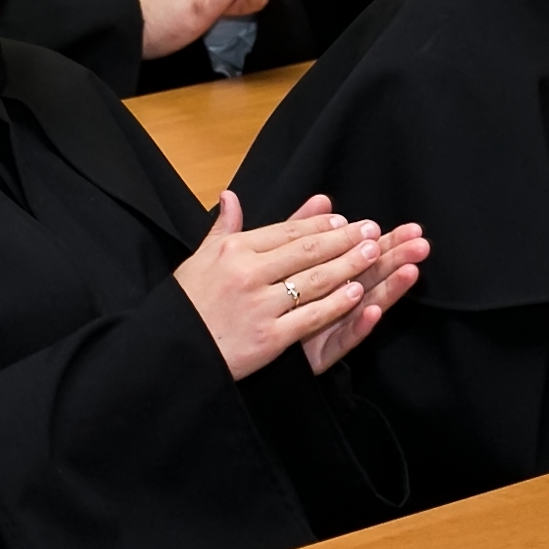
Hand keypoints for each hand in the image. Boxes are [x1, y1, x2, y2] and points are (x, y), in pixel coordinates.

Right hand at [174, 193, 418, 377]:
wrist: (175, 352)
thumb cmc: (187, 304)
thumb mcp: (199, 258)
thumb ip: (223, 228)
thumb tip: (231, 196)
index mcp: (233, 250)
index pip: (285, 231)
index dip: (318, 225)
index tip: (344, 219)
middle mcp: (248, 273)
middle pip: (306, 251)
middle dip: (343, 239)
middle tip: (372, 230)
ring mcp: (260, 305)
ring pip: (314, 280)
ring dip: (349, 265)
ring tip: (374, 254)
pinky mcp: (270, 337)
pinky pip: (311, 316)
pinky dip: (336, 304)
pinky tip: (358, 294)